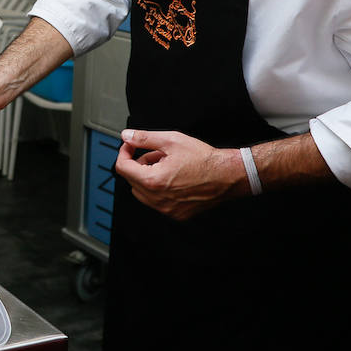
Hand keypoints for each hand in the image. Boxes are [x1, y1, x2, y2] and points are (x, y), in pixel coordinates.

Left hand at [113, 128, 247, 220]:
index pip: (123, 167)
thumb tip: (126, 136)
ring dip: (148, 178)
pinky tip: (175, 179)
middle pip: (132, 180)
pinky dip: (160, 190)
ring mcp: (167, 209)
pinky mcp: (177, 214)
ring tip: (168, 166)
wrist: (227, 176)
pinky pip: (157, 202)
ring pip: (143, 193)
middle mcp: (158, 199)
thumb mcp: (171, 140)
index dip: (124, 152)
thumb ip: (144, 138)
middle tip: (157, 154)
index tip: (130, 146)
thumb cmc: (204, 159)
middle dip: (140, 164)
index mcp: (153, 181)